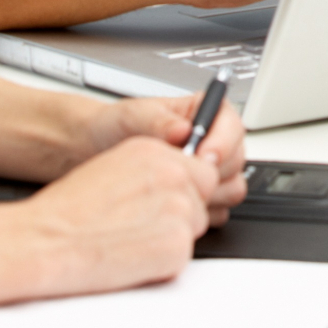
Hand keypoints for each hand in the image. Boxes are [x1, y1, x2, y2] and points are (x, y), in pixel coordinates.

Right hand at [8, 135, 228, 300]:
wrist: (43, 242)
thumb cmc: (67, 211)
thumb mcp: (113, 167)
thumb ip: (152, 168)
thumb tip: (180, 175)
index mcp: (156, 152)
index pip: (200, 169)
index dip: (184, 189)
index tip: (165, 201)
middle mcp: (173, 174)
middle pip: (202, 198)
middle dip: (181, 213)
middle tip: (141, 224)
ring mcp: (179, 209)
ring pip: (194, 227)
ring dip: (170, 237)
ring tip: (130, 239)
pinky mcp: (176, 246)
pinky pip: (183, 256)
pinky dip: (162, 262)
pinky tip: (130, 256)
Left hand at [66, 94, 249, 222]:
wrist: (90, 154)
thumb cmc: (112, 129)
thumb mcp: (132, 116)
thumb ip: (159, 121)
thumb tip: (184, 130)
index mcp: (204, 114)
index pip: (233, 126)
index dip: (224, 142)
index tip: (204, 155)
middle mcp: (211, 143)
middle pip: (236, 160)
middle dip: (214, 171)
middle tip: (185, 177)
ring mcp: (207, 172)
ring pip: (232, 188)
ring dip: (209, 194)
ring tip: (175, 191)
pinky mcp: (199, 197)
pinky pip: (217, 211)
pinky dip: (200, 213)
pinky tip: (173, 205)